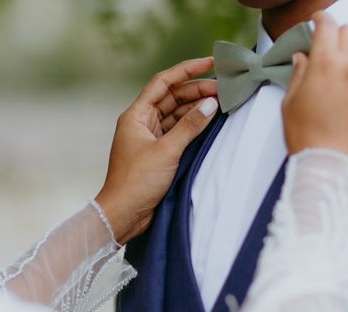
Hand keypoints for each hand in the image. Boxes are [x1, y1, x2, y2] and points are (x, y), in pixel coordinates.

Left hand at [96, 58, 218, 244]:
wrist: (123, 214)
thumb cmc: (136, 182)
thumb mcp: (166, 151)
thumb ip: (190, 126)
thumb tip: (210, 104)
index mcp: (136, 116)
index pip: (163, 83)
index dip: (187, 70)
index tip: (210, 62)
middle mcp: (142, 123)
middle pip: (172, 98)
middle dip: (197, 91)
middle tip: (224, 88)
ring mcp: (150, 139)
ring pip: (176, 115)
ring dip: (196, 108)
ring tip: (221, 103)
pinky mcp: (158, 154)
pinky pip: (178, 133)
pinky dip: (193, 127)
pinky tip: (209, 122)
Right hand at [282, 12, 347, 169]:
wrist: (332, 164)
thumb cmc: (306, 137)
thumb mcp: (290, 104)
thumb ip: (298, 74)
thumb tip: (302, 58)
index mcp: (325, 64)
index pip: (328, 26)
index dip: (320, 20)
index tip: (316, 21)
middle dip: (336, 34)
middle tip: (325, 46)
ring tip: (342, 64)